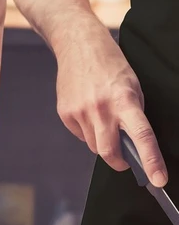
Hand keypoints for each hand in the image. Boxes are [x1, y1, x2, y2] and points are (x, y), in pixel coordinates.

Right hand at [56, 24, 167, 186]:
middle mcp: (100, 108)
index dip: (151, 161)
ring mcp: (79, 111)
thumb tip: (131, 144)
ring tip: (103, 118)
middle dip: (119, 162)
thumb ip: (133, 115)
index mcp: (124, 100)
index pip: (141, 136)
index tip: (158, 180)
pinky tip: (88, 111)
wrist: (78, 44)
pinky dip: (87, 130)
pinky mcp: (65, 113)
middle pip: (108, 152)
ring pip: (94, 145)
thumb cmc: (109, 64)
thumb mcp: (132, 86)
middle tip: (125, 161)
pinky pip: (80, 134)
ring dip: (102, 141)